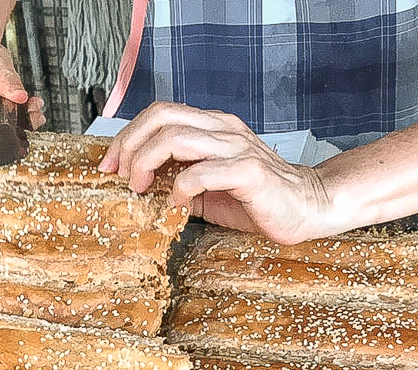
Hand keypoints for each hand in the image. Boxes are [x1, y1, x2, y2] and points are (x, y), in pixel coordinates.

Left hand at [99, 102, 334, 243]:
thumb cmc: (257, 199)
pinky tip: (176, 206)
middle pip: (162, 117)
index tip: (109, 166)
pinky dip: (180, 190)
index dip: (127, 136)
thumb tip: (142, 188)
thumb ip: (178, 182)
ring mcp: (237, 147)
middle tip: (119, 176)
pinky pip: (202, 173)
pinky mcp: (249, 172)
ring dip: (147, 164)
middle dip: (129, 146)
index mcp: (212, 127)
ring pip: (176, 139)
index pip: (160, 114)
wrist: (307, 207)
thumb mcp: (207, 190)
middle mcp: (223, 129)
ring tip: (140, 189)